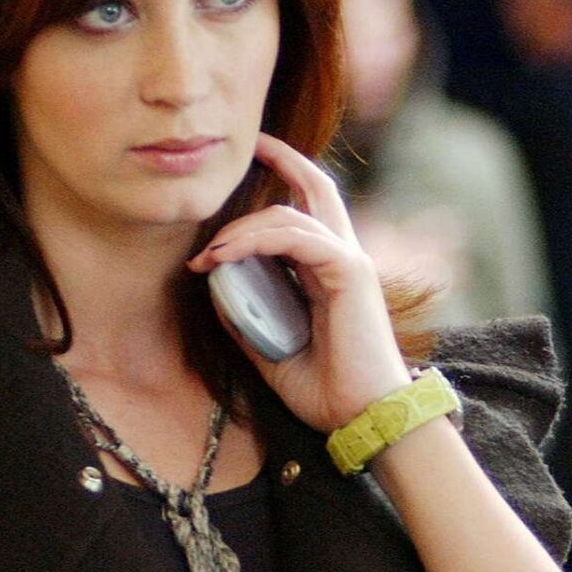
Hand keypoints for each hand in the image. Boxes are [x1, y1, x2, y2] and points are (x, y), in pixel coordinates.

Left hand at [186, 133, 411, 432]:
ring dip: (240, 228)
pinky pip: (296, 238)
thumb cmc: (328, 391)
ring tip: (206, 254)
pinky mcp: (348, 273)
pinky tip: (224, 256)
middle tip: (240, 151)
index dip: (284, 177)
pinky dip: (255, 240)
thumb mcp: (270, 350)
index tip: (251, 161)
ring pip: (290, 214)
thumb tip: (215, 289)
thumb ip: (247, 318)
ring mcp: (348, 262)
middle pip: (315, 186)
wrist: (365, 420)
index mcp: (330, 271)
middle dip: (280, 158)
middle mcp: (342, 257)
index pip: (308, 208)